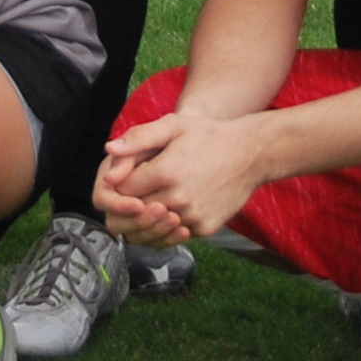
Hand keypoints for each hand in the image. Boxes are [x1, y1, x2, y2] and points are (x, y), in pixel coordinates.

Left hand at [95, 109, 262, 241]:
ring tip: (152, 203)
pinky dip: (170, 227)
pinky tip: (172, 211)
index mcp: (164, 173)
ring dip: (147, 220)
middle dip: (128, 206)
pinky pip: (175, 235)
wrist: (250, 154)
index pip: (122, 191)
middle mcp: (177, 199)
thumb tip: (109, 151)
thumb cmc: (208, 135)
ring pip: (153, 229)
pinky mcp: (205, 229)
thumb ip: (138, 138)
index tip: (125, 178)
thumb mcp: (172, 126)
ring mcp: (192, 217)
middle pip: (134, 214)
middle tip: (135, 195)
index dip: (119, 186)